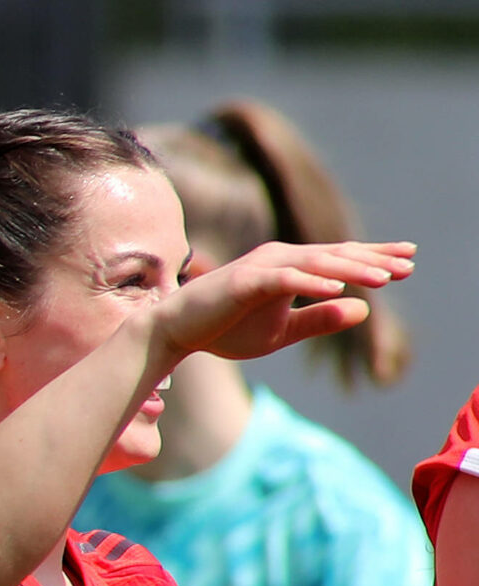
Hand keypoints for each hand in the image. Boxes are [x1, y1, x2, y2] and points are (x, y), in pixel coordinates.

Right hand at [156, 240, 413, 365]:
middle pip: (335, 254)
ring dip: (352, 268)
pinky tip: (337, 287)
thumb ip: (319, 319)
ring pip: (316, 262)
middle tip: (409, 266)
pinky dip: (312, 281)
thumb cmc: (224, 329)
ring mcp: (262, 267)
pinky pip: (285, 278)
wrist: (175, 331)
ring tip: (385, 278)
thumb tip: (363, 311)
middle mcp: (279, 258)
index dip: (374, 259)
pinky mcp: (245, 281)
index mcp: (290, 267)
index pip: (339, 258)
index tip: (408, 263)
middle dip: (374, 260)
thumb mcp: (282, 331)